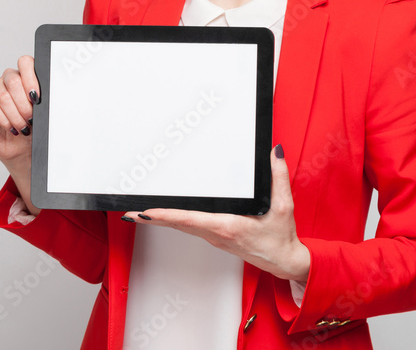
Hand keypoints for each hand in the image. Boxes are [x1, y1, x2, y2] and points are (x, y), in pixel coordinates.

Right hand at [0, 55, 40, 211]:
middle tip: (30, 118)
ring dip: (14, 114)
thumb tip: (45, 95)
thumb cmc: (34, 129)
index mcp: (25, 76)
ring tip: (22, 126)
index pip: (25, 62)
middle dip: (24, 104)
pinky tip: (11, 127)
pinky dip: (3, 118)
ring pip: (3, 94)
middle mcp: (9, 78)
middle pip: (14, 80)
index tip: (36, 98)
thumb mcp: (43, 113)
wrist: (23, 149)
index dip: (31, 79)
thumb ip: (42, 99)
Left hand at [122, 144, 310, 282]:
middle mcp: (217, 234)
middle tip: (131, 211)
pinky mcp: (215, 237)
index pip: (190, 219)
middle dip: (153, 218)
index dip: (166, 216)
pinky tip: (164, 216)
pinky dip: (173, 221)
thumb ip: (278, 177)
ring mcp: (214, 237)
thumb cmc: (281, 239)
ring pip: (181, 227)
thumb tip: (274, 153)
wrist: (284, 262)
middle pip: (178, 224)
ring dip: (160, 220)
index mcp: (229, 226)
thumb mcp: (285, 206)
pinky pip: (189, 228)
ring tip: (140, 212)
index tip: (147, 212)